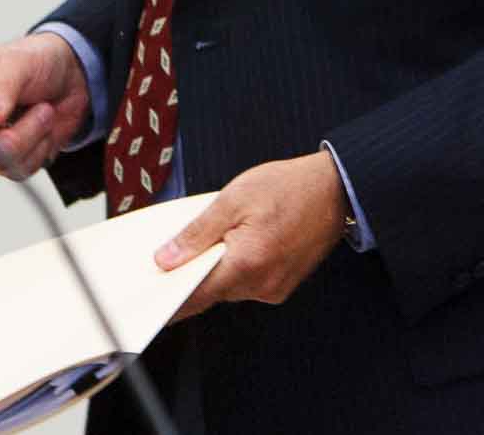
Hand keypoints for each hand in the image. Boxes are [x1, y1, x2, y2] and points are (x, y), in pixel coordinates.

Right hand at [0, 32, 89, 177]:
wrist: (70, 75)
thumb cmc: (34, 60)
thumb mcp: (17, 63)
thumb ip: (0, 88)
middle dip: (11, 135)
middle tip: (40, 109)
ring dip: (31, 138)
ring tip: (44, 111)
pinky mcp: (4, 160)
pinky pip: (16, 170)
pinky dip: (39, 151)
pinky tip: (44, 128)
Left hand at [154, 151, 346, 320]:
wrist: (335, 189)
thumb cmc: (288, 187)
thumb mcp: (233, 198)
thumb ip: (196, 233)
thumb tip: (166, 259)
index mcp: (246, 264)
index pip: (194, 296)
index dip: (168, 296)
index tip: (148, 293)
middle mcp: (262, 285)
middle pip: (211, 292)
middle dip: (192, 274)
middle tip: (178, 249)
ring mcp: (275, 289)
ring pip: (230, 288)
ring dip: (217, 269)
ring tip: (220, 235)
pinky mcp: (283, 285)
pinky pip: (248, 284)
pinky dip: (237, 268)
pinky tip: (239, 242)